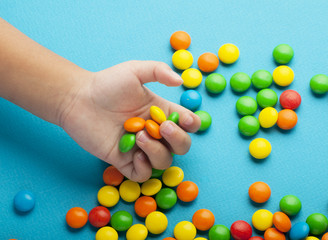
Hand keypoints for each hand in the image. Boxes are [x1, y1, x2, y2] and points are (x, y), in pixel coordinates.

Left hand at [60, 61, 200, 181]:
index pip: (187, 124)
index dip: (191, 124)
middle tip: (162, 127)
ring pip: (165, 161)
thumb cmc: (106, 84)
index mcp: (161, 112)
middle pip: (181, 145)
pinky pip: (143, 174)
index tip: (183, 119)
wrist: (78, 99)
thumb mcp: (134, 70)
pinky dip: (144, 168)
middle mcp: (154, 132)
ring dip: (157, 151)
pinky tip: (135, 154)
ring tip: (140, 136)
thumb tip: (180, 82)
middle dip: (178, 139)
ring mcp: (140, 148)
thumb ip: (158, 71)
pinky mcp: (124, 160)